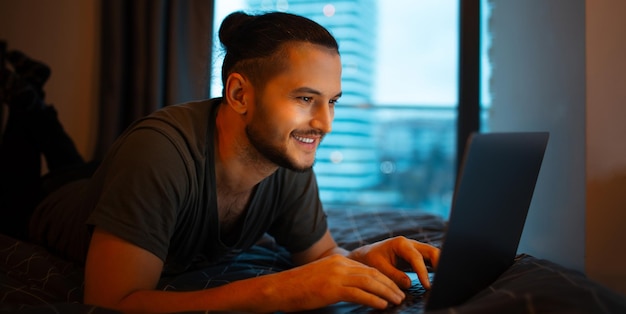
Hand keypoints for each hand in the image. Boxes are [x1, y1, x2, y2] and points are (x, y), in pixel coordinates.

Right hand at [258, 254, 406, 311]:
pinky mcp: (332, 289)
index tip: (394, 287)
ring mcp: (336, 276)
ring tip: (397, 301)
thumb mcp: (322, 277)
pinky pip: (359, 294)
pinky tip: (382, 306)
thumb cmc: (298, 287)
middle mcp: (340, 265)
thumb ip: (339, 278)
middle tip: (402, 295)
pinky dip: (373, 299)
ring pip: (370, 282)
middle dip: (390, 285)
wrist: (280, 288)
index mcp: (338, 260)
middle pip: (373, 273)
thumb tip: (356, 289)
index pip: (368, 268)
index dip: (384, 278)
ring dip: (386, 292)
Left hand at [348, 236, 439, 289]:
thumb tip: (409, 283)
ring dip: (440, 266)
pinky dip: (436, 268)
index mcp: (401, 243)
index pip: (416, 257)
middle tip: (443, 280)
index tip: (427, 286)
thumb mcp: (379, 268)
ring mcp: (415, 249)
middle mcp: (410, 244)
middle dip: (440, 264)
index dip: (423, 272)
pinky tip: (440, 279)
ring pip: (433, 255)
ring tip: (444, 280)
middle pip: (431, 251)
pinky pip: (430, 260)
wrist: (366, 255)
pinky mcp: (417, 256)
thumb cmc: (371, 260)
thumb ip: (393, 275)